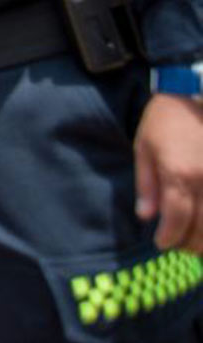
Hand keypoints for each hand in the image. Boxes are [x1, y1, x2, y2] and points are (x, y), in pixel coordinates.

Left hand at [135, 92, 202, 251]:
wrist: (194, 98)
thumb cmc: (166, 122)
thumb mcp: (144, 149)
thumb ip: (146, 185)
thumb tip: (146, 216)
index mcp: (179, 174)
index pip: (176, 219)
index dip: (169, 237)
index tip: (162, 242)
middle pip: (202, 228)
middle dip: (189, 243)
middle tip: (177, 243)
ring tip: (194, 240)